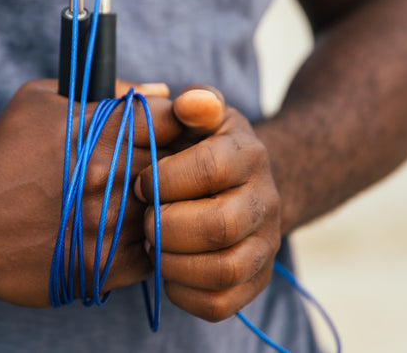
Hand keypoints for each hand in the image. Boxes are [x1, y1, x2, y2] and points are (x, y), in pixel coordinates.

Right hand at [0, 79, 179, 306]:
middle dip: (173, 166)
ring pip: (171, 212)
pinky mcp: (103, 266)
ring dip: (162, 207)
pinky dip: (148, 244)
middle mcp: (111, 175)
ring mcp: (108, 223)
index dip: (176, 124)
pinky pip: (153, 254)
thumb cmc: (3, 154)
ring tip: (134, 203)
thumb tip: (159, 89)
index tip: (166, 133)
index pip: (174, 117)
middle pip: (179, 166)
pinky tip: (124, 233)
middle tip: (154, 170)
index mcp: (101, 129)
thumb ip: (103, 90)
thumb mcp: (40, 101)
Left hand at [134, 86, 281, 321]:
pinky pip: (222, 303)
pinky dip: (185, 293)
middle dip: (167, 225)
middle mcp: (265, 201)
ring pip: (224, 269)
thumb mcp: (201, 114)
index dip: (166, 179)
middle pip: (219, 225)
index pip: (212, 167)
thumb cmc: (202, 145)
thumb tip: (191, 102)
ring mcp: (265, 244)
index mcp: (247, 154)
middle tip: (144, 220)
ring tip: (152, 246)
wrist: (241, 183)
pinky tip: (166, 272)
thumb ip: (194, 102)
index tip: (141, 182)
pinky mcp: (256, 280)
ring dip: (174, 262)